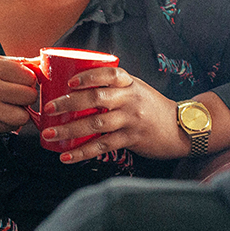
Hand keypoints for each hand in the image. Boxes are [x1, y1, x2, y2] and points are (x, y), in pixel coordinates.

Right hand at [0, 55, 37, 137]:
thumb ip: (12, 63)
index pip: (28, 75)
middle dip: (27, 95)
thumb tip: (40, 63)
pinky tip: (0, 113)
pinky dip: (10, 122)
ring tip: (10, 105)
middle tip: (17, 93)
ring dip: (21, 111)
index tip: (23, 80)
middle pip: (29, 95)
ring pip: (24, 115)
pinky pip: (11, 126)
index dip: (29, 79)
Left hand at [39, 67, 188, 163]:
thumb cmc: (152, 107)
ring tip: (50, 134)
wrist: (181, 128)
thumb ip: (113, 87)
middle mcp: (130, 99)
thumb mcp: (136, 89)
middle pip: (96, 98)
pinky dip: (82, 152)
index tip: (69, 82)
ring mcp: (131, 119)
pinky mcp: (131, 139)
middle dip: (68, 103)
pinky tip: (67, 156)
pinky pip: (103, 146)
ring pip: (96, 124)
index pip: (108, 74)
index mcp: (130, 83)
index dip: (88, 77)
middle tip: (48, 108)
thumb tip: (78, 86)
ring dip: (69, 130)